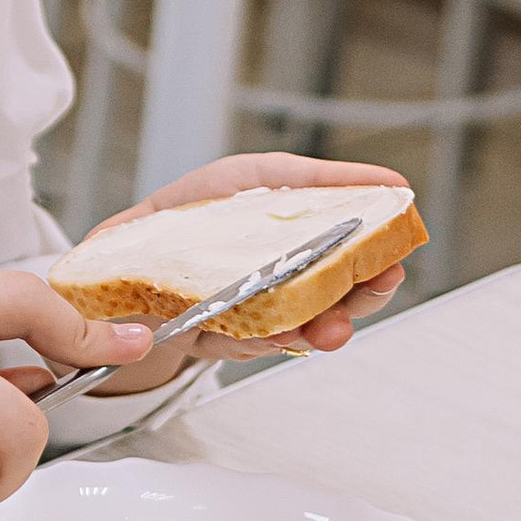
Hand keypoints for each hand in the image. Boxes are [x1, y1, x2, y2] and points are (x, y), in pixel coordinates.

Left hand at [83, 153, 412, 369]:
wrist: (128, 245)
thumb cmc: (200, 206)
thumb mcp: (262, 175)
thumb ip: (323, 179)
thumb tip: (392, 183)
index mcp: (303, 254)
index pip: (357, 272)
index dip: (379, 274)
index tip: (392, 266)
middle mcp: (283, 291)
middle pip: (336, 309)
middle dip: (354, 307)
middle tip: (365, 295)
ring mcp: (252, 318)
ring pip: (295, 335)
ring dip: (313, 331)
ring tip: (325, 327)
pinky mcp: (216, 338)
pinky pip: (242, 346)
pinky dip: (259, 341)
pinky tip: (273, 335)